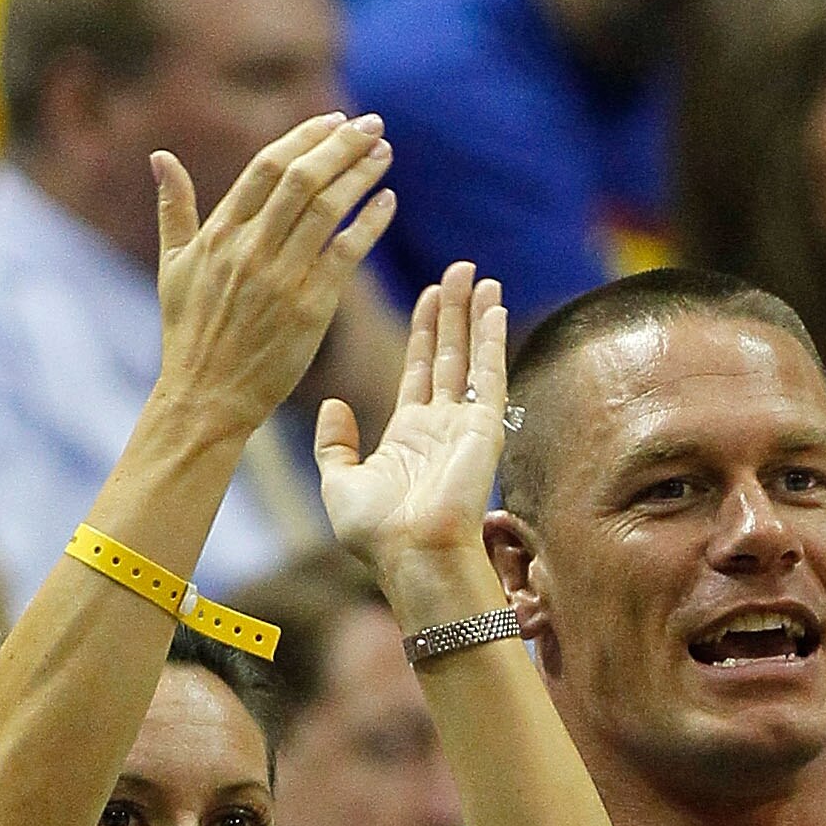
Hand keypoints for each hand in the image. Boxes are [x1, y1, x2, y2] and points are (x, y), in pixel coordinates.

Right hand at [155, 113, 396, 438]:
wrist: (206, 398)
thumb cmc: (189, 333)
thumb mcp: (172, 267)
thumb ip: (173, 209)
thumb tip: (160, 156)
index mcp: (218, 234)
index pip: (267, 167)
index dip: (304, 138)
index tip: (334, 121)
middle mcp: (249, 249)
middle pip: (302, 179)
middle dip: (341, 146)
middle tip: (372, 125)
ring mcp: (280, 277)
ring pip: (327, 209)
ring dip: (360, 175)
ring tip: (384, 153)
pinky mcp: (310, 308)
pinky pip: (346, 253)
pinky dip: (369, 223)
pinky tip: (387, 200)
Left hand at [314, 262, 506, 597]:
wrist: (412, 555)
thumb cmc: (376, 533)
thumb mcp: (338, 483)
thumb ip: (333, 444)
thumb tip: (332, 405)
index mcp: (408, 435)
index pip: (421, 370)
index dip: (425, 331)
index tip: (429, 295)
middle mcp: (441, 426)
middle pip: (450, 355)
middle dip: (452, 312)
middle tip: (459, 270)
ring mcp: (465, 425)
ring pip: (471, 357)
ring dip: (474, 315)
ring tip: (476, 276)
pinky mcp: (484, 428)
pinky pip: (490, 373)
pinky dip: (491, 338)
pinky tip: (493, 305)